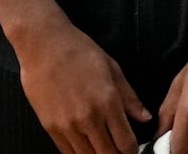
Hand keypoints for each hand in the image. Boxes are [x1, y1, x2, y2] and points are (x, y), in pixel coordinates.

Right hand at [13, 16, 149, 153]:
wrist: (43, 44)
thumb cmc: (78, 50)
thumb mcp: (111, 68)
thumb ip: (129, 97)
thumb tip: (144, 118)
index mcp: (108, 102)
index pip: (126, 144)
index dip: (132, 151)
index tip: (132, 149)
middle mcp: (89, 118)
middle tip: (118, 150)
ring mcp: (68, 125)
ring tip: (101, 148)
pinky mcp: (50, 126)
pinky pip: (67, 152)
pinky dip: (78, 153)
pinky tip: (84, 146)